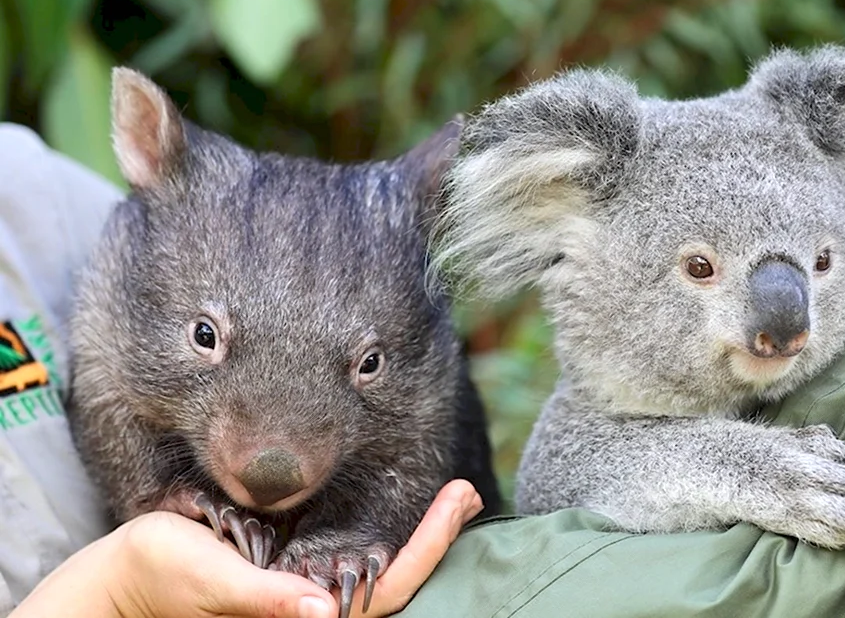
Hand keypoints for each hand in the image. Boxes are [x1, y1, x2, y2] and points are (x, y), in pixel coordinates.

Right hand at [10, 479, 483, 617]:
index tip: (455, 501)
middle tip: (468, 491)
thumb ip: (265, 598)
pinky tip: (403, 502)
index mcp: (300, 613)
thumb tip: (323, 612)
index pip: (384, 590)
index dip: (425, 549)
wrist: (125, 577)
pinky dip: (383, 522)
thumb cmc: (163, 578)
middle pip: (393, 576)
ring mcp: (306, 581)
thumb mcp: (213, 582)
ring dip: (418, 530)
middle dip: (435, 534)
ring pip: (378, 562)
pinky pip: (350, 546)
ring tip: (455, 493)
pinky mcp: (292, 562)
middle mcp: (312, 600)